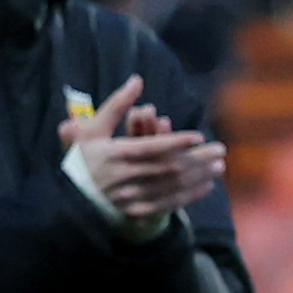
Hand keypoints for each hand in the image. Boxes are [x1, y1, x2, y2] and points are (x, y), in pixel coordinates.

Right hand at [61, 72, 224, 228]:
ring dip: (198, 176)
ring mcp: (130, 196)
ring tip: (218, 165)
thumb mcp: (93, 129)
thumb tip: (137, 80)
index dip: (176, 142)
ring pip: (171, 185)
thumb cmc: (85, 159)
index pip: (150, 148)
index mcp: (114, 154)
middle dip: (196, 158)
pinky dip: (189, 195)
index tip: (197, 136)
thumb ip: (116, 105)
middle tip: (219, 149)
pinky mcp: (136, 211)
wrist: (73, 200)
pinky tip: (206, 185)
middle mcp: (123, 177)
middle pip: (166, 166)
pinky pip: (168, 204)